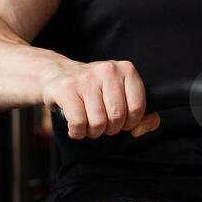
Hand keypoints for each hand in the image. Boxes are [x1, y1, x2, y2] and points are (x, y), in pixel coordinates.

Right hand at [40, 59, 161, 138]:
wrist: (58, 74)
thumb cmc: (94, 90)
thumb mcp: (122, 96)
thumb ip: (143, 116)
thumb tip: (139, 130)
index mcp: (126, 70)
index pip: (137, 107)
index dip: (129, 122)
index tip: (120, 120)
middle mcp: (107, 70)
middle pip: (117, 117)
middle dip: (109, 128)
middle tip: (101, 122)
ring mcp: (86, 79)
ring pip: (98, 122)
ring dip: (92, 131)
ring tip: (87, 121)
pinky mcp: (67, 89)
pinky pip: (79, 123)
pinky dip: (77, 132)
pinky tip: (75, 125)